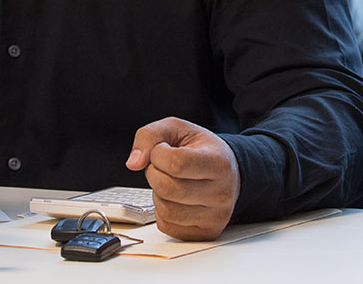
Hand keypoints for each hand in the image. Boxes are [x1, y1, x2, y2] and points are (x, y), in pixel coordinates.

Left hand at [125, 117, 239, 240]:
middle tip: (162, 167)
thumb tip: (133, 163)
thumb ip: (150, 136)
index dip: (158, 154)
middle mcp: (221, 192)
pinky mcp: (206, 232)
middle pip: (167, 188)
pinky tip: (174, 199)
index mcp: (218, 162)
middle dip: (154, 174)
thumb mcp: (178, 129)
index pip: (176, 163)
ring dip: (157, 194)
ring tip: (169, 182)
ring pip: (166, 210)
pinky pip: (167, 225)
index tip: (162, 150)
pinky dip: (162, 211)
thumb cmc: (202, 149)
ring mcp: (215, 216)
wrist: (229, 172)